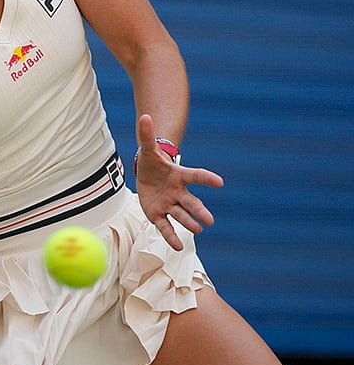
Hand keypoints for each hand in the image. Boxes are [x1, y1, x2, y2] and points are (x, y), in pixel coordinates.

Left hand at [134, 114, 223, 250]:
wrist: (146, 177)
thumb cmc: (151, 163)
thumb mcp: (147, 150)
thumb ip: (147, 135)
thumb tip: (145, 116)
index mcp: (179, 175)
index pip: (195, 175)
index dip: (207, 178)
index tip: (220, 182)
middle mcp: (178, 192)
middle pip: (191, 202)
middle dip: (199, 210)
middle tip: (209, 220)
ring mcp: (169, 204)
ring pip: (180, 215)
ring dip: (188, 223)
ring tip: (198, 229)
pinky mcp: (158, 215)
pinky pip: (165, 227)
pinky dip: (171, 237)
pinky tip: (177, 247)